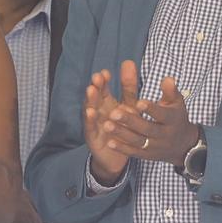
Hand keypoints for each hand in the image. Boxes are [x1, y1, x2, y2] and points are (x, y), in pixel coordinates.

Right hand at [82, 65, 138, 184]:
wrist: (116, 157)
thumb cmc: (123, 130)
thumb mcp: (130, 110)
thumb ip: (130, 90)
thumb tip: (132, 65)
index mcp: (109, 104)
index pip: (107, 89)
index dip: (107, 80)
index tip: (106, 71)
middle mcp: (99, 111)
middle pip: (97, 96)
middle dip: (97, 86)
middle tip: (98, 76)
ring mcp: (95, 123)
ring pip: (92, 109)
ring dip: (91, 99)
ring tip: (91, 89)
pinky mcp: (92, 136)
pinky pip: (91, 127)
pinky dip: (89, 119)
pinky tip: (90, 112)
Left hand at [101, 72, 201, 166]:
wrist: (182, 145)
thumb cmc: (175, 117)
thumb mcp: (177, 103)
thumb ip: (170, 91)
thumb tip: (167, 79)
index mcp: (173, 120)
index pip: (163, 115)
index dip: (152, 110)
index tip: (138, 103)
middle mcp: (165, 135)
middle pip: (147, 128)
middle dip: (130, 121)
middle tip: (114, 113)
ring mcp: (156, 147)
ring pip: (138, 141)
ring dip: (122, 134)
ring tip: (107, 125)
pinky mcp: (148, 156)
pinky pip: (134, 153)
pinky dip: (122, 148)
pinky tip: (109, 142)